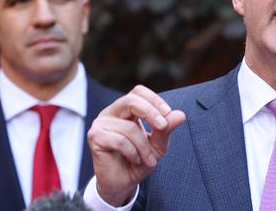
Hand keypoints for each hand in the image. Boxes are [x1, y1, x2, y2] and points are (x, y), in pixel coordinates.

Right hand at [87, 85, 185, 205]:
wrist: (123, 184)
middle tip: (163, 126)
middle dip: (150, 112)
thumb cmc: (139, 161)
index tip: (168, 114)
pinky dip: (132, 152)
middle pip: (130, 100)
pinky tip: (134, 160)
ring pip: (129, 127)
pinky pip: (119, 140)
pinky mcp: (95, 137)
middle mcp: (111, 113)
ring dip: (144, 146)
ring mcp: (100, 124)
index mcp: (125, 109)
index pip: (138, 92)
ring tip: (149, 160)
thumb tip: (180, 115)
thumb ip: (166, 129)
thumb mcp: (158, 144)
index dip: (154, 100)